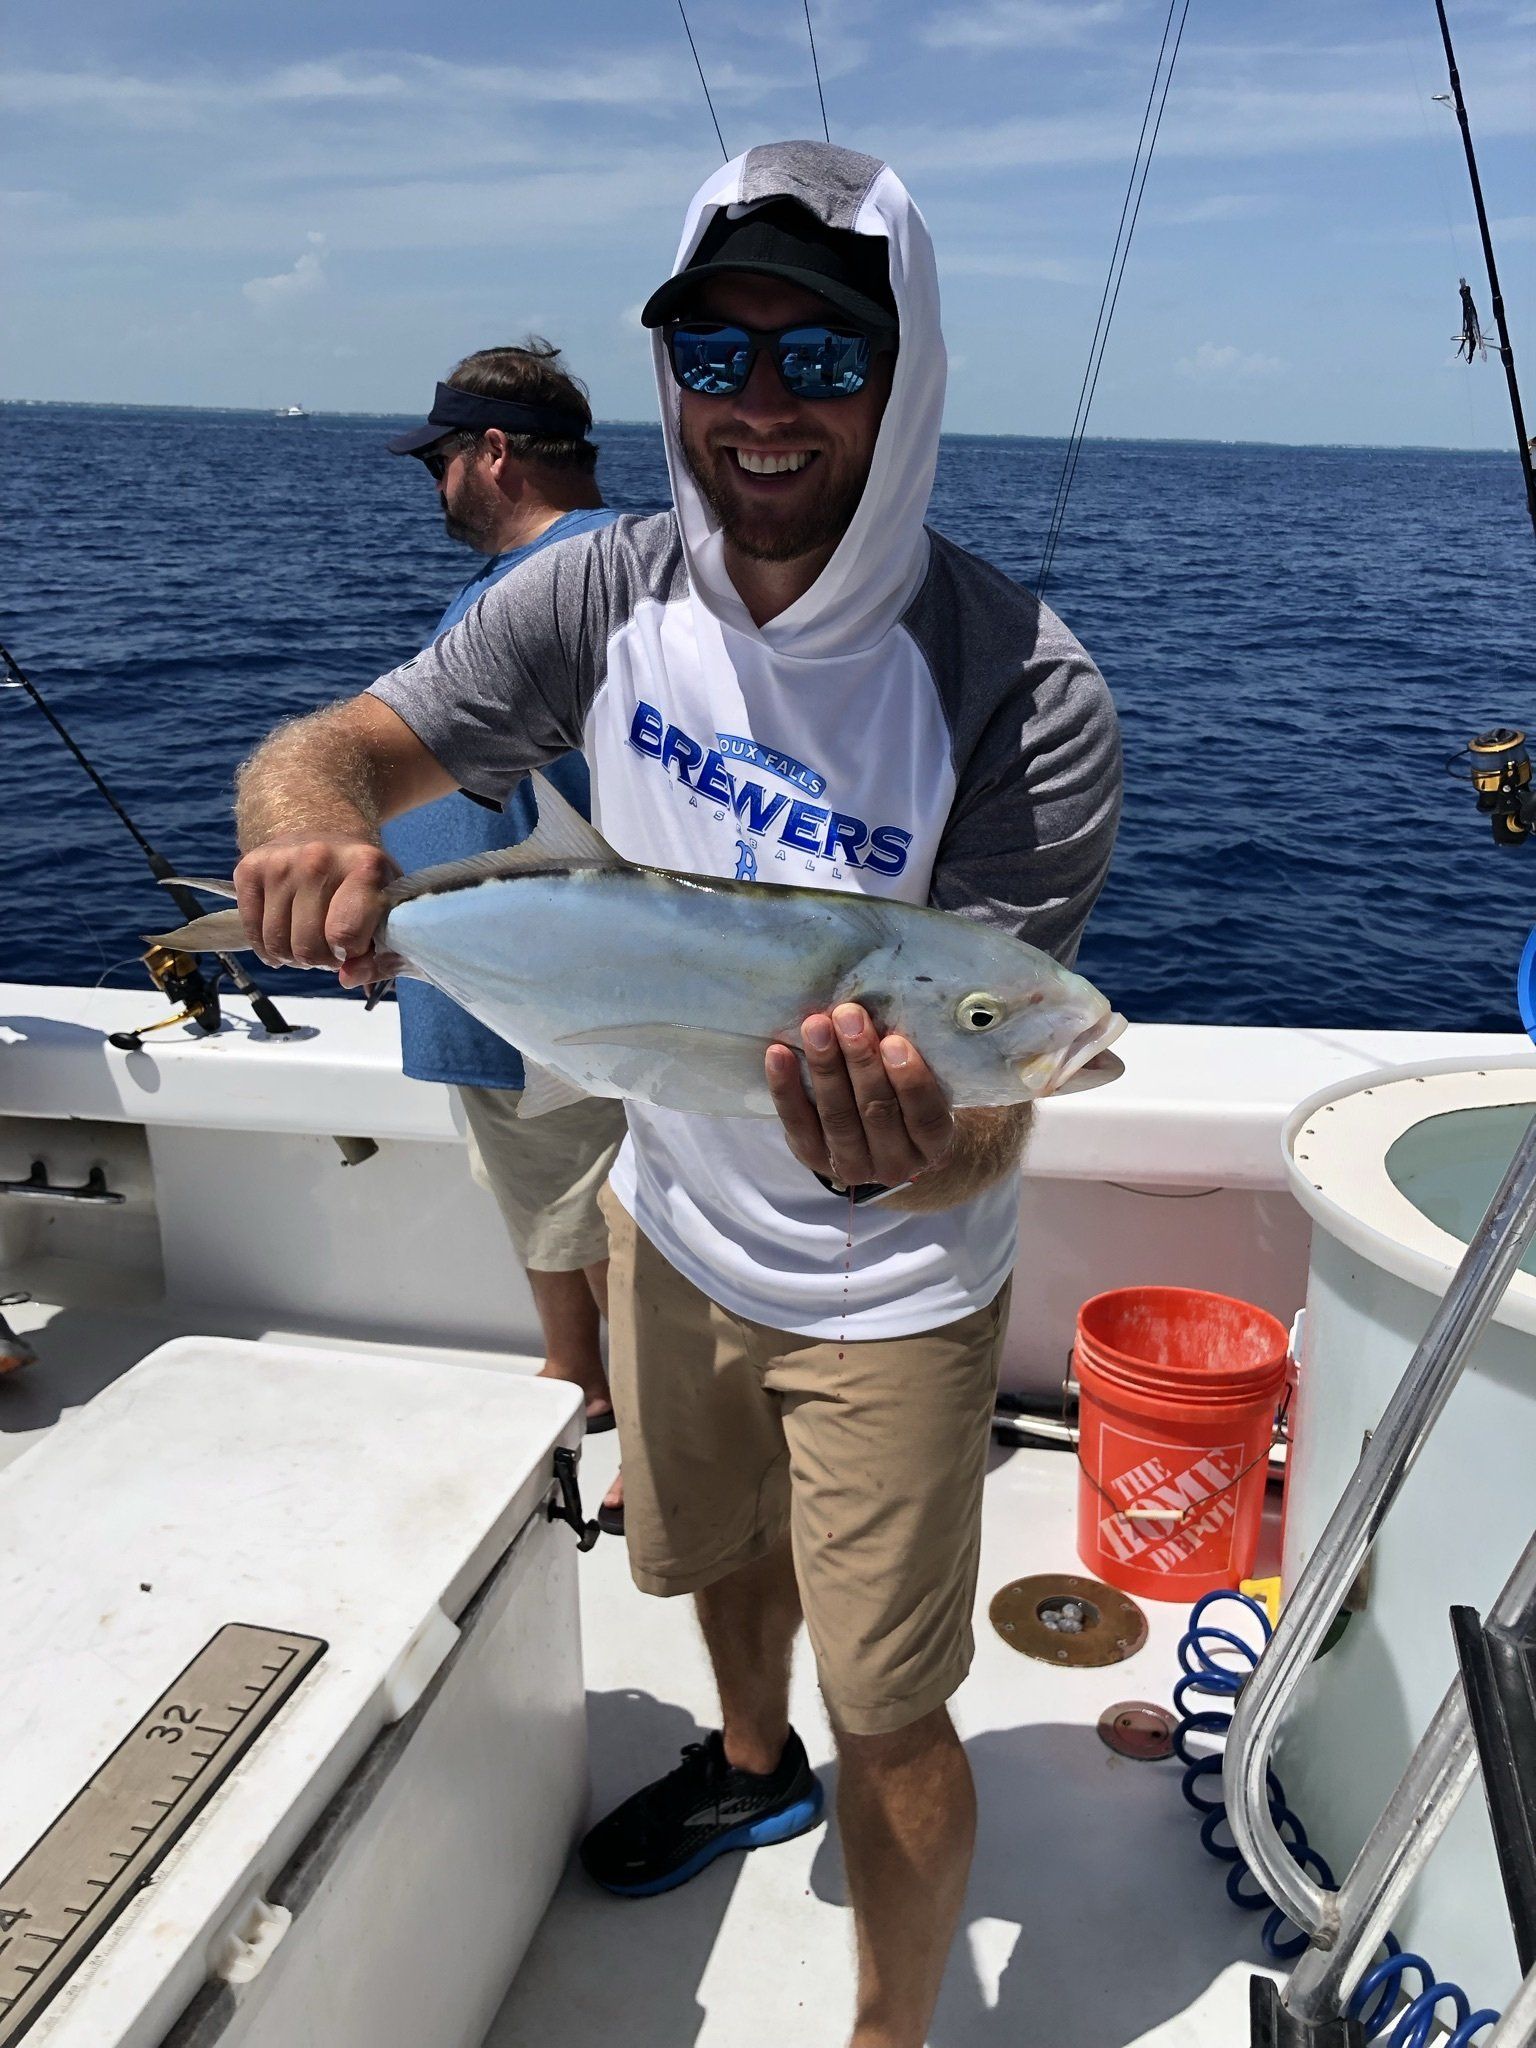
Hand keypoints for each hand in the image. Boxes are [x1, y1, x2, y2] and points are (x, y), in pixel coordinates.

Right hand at [232, 836, 400, 984]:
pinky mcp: (249, 869)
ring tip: (311, 941)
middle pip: (307, 946)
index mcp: (365, 865)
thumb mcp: (388, 912)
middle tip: (331, 947)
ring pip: (277, 944)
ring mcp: (279, 862)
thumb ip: (381, 957)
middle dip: (321, 960)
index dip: (348, 953)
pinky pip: (253, 933)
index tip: (353, 947)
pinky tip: (286, 938)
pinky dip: (269, 949)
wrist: (324, 832)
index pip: (344, 933)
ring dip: (295, 957)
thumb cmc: (363, 880)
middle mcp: (318, 858)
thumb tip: (347, 979)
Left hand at [765, 1003, 954, 1188]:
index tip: (895, 1042)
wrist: (879, 1148)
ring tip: (816, 1027)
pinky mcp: (813, 1157)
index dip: (911, 1081)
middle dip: (861, 1061)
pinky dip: (786, 1088)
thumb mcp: (921, 1087)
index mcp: (931, 1145)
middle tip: (849, 1017)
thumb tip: (884, 1006)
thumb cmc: (905, 1099)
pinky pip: (798, 1124)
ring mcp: (852, 1166)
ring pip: (837, 1117)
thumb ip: (906, 1060)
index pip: (926, 1118)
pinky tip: (778, 1054)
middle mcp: (895, 1164)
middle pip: (877, 1112)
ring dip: (825, 1068)